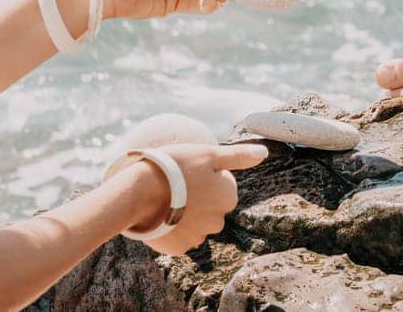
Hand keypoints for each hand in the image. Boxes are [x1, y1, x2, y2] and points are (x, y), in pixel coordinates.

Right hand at [127, 141, 267, 254]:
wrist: (138, 194)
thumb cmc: (175, 168)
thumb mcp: (208, 154)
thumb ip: (238, 156)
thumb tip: (264, 153)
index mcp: (227, 197)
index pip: (224, 187)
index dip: (208, 178)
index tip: (191, 173)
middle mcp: (218, 221)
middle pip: (212, 209)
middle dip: (200, 200)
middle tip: (178, 187)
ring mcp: (198, 237)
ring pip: (196, 225)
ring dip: (187, 216)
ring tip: (167, 201)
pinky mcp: (178, 249)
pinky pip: (180, 238)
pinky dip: (173, 230)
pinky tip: (161, 217)